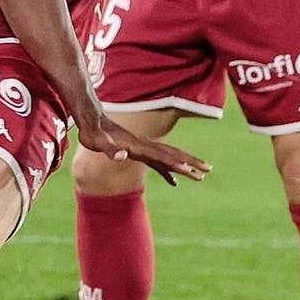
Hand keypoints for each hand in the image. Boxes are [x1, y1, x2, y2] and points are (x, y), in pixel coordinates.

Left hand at [73, 112, 210, 186]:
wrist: (91, 118)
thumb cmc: (92, 131)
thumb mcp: (97, 141)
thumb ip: (110, 150)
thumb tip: (124, 156)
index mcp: (137, 146)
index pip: (161, 156)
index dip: (175, 163)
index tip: (191, 170)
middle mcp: (143, 146)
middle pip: (172, 154)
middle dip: (191, 162)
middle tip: (209, 170)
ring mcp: (142, 148)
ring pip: (169, 157)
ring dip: (185, 165)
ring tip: (201, 175)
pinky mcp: (137, 151)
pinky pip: (158, 162)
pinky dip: (168, 171)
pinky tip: (174, 181)